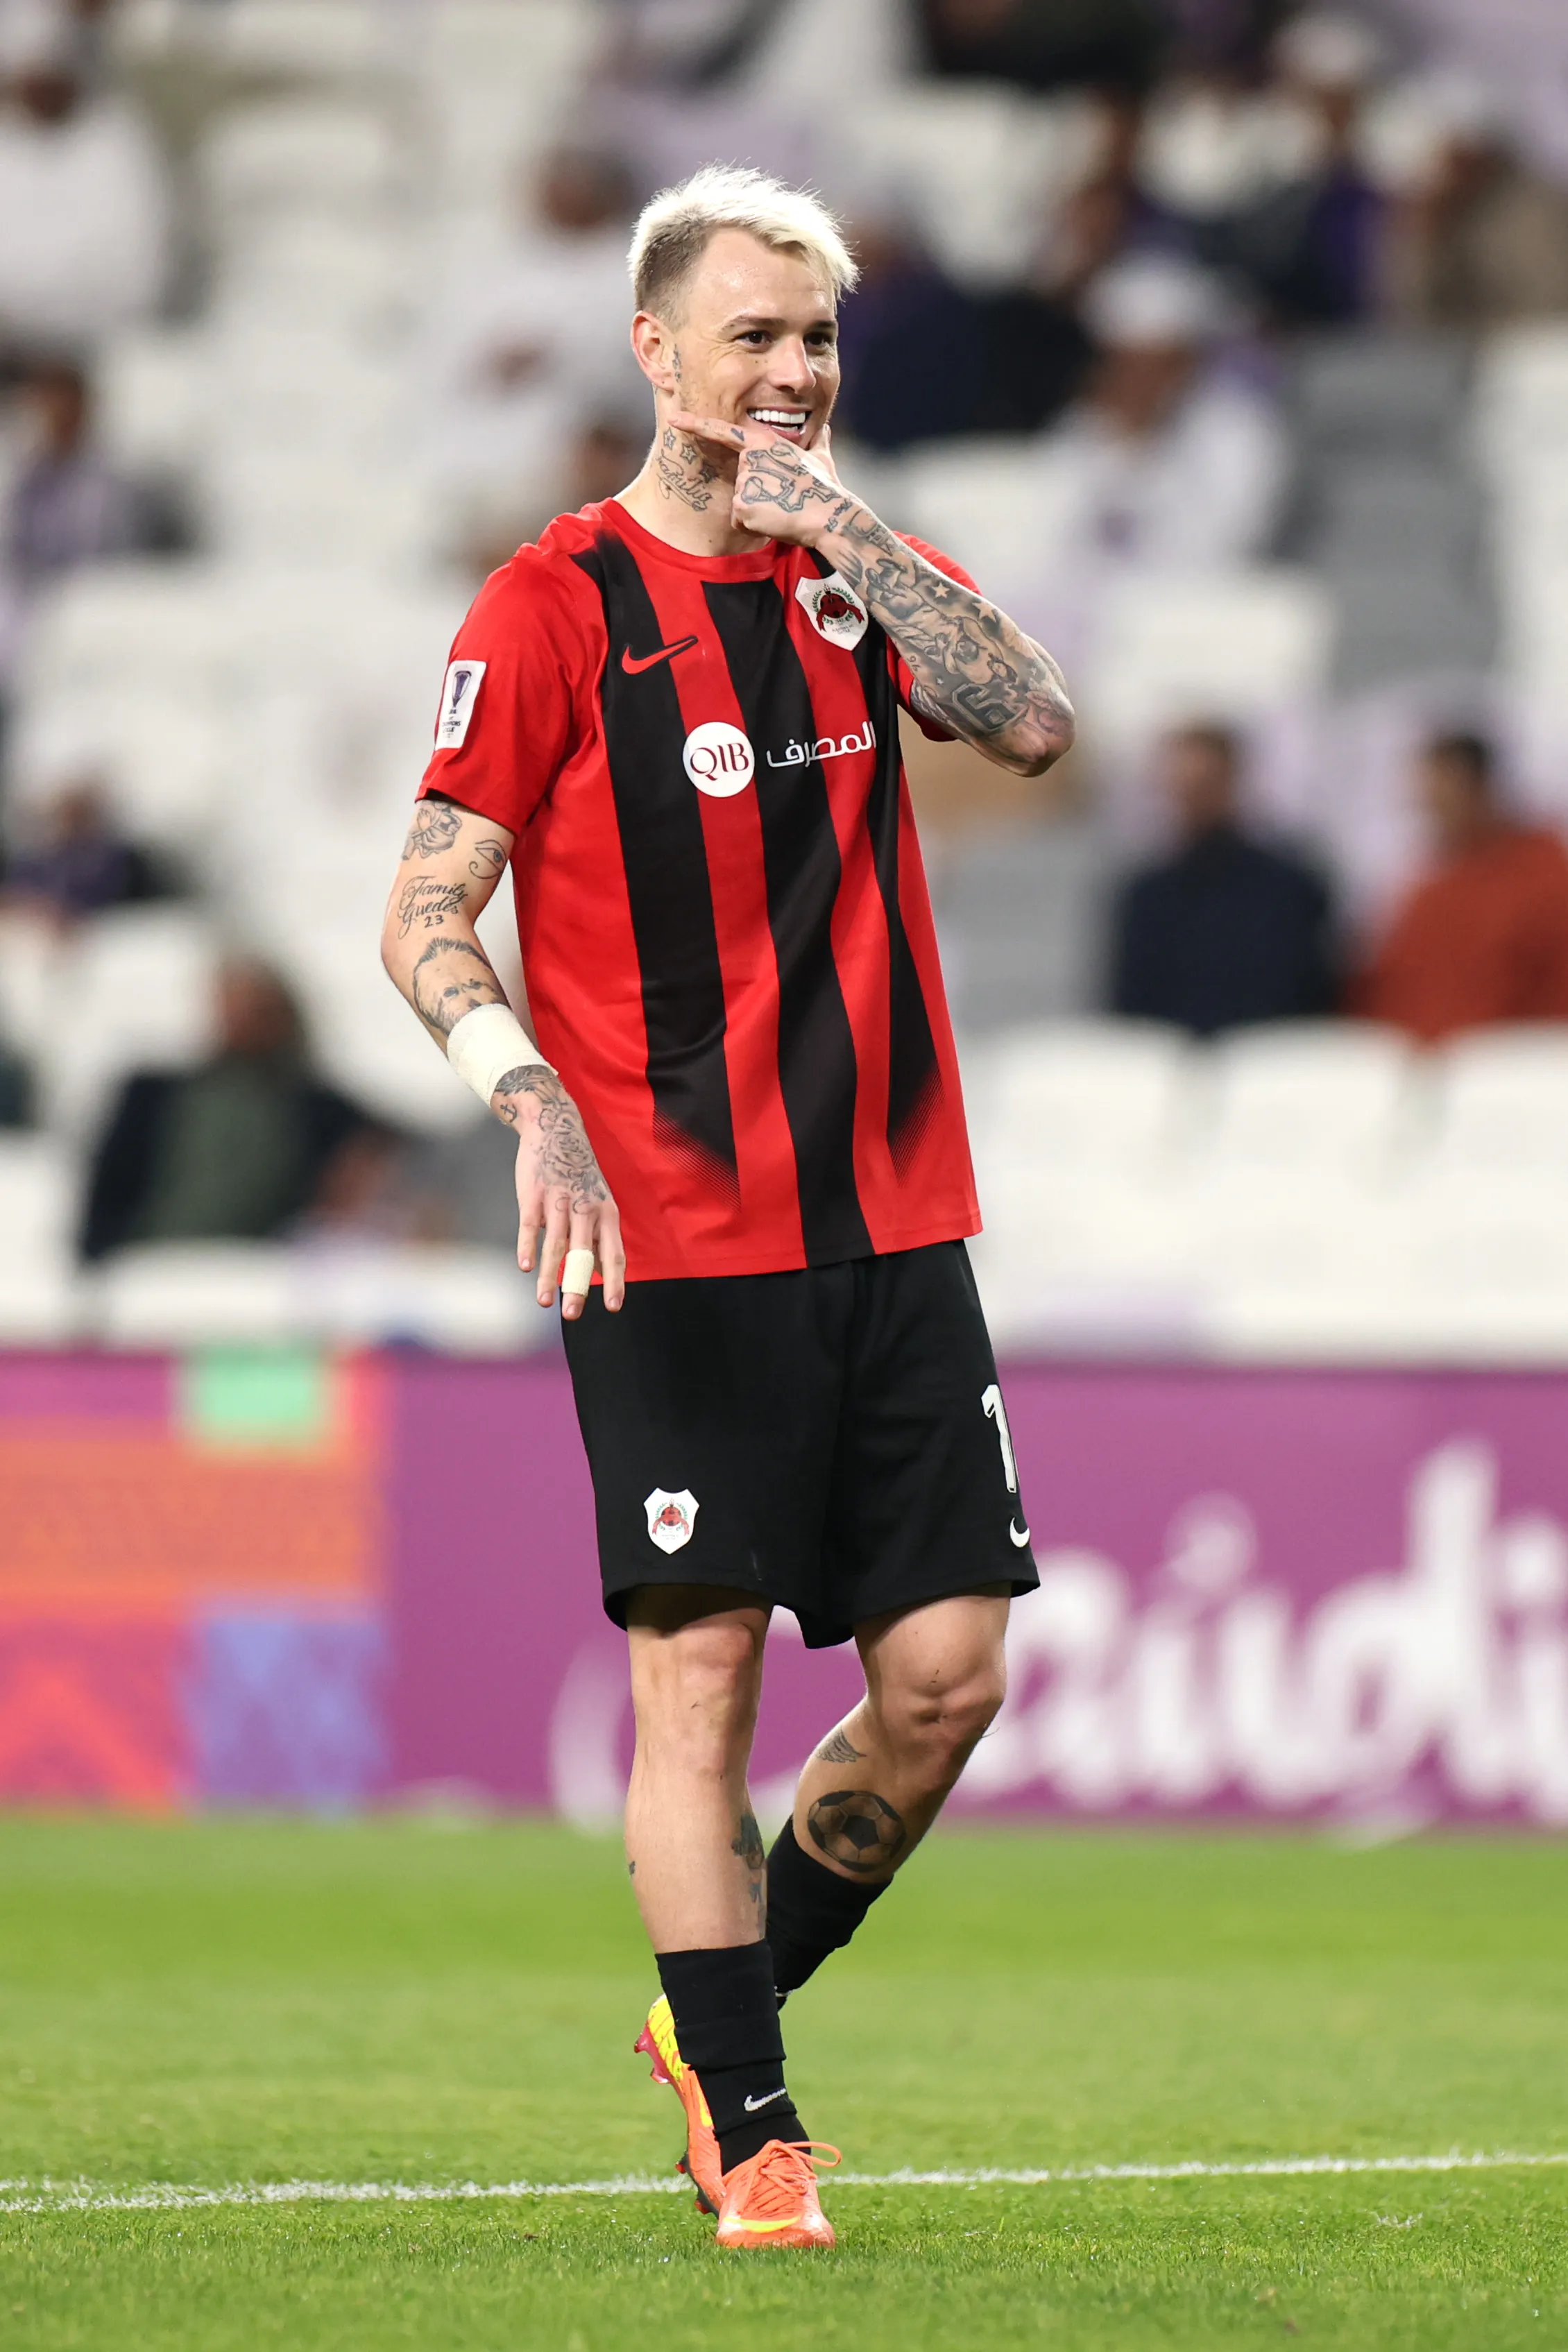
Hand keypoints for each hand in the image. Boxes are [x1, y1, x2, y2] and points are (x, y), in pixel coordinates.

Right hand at [494, 1066, 625, 1317]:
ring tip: (543, 1302)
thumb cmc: (579, 1173)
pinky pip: (530, 1225)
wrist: (555, 1128)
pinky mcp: (533, 1194)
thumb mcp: (598, 1201)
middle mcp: (586, 1209)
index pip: (614, 1254)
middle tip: (573, 1315)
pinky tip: (525, 1268)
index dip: (615, 1282)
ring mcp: (559, 1201)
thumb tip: (604, 1274)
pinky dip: (528, 1246)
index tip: (614, 1308)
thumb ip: (599, 1237)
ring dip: (549, 1275)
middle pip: (584, 1254)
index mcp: (607, 1214)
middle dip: (578, 1287)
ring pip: (555, 1244)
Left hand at [666, 409, 861, 547]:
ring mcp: (745, 480)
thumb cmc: (826, 489)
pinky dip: (756, 527)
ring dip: (758, 514)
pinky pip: (740, 522)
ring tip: (781, 510)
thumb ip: (818, 442)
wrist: (830, 515)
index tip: (675, 419)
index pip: (725, 432)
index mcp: (764, 442)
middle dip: (758, 496)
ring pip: (739, 505)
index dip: (697, 424)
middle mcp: (750, 457)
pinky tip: (774, 521)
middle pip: (740, 483)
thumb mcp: (822, 458)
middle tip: (783, 499)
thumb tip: (826, 429)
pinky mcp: (741, 504)